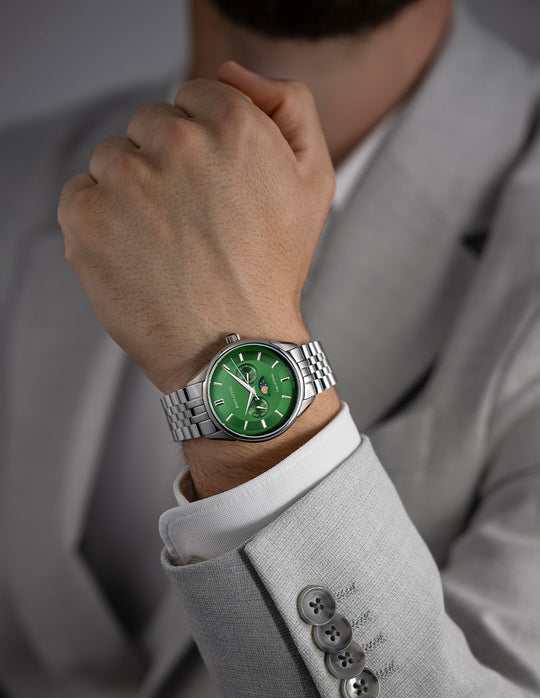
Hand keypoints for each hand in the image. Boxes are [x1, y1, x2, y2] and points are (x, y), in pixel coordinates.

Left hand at [57, 62, 334, 392]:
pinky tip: (134, 255)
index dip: (205, 144)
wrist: (234, 348)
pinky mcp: (87, 219)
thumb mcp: (314, 179)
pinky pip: (80, 194)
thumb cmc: (272, 267)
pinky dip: (99, 221)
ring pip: (113, 159)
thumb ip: (287, 103)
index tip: (215, 190)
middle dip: (167, 165)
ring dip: (131, 192)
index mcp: (232, 123)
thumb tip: (228, 71)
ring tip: (166, 245)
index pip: (193, 97)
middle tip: (193, 224)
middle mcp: (177, 143)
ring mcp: (126, 181)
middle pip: (149, 126)